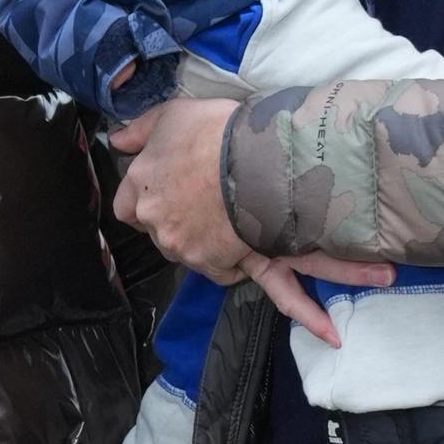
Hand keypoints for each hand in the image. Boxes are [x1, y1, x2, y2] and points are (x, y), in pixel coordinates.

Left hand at [111, 100, 393, 308]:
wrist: (253, 152)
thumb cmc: (212, 131)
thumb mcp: (170, 114)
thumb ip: (139, 131)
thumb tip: (116, 139)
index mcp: (140, 191)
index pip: (129, 209)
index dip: (151, 202)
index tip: (167, 193)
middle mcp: (162, 227)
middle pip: (168, 235)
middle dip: (186, 223)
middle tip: (210, 198)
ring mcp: (195, 252)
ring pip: (201, 256)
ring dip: (219, 246)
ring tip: (240, 219)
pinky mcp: (229, 264)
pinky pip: (261, 285)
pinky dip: (301, 308)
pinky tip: (328, 330)